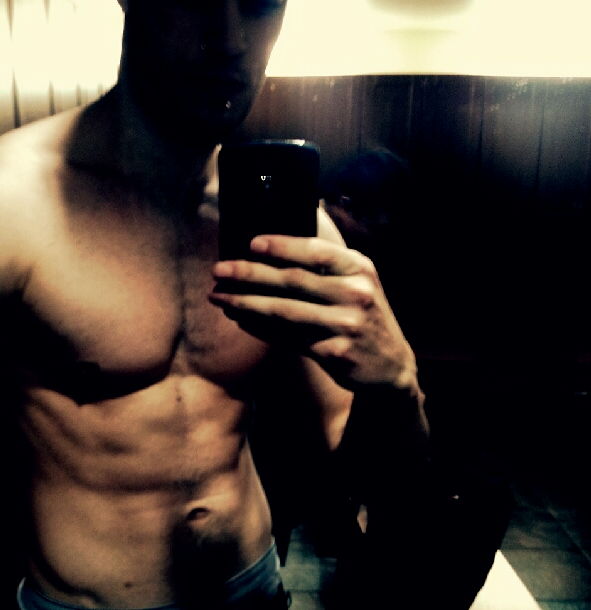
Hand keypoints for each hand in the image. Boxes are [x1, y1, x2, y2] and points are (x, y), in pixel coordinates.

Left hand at [211, 233, 418, 395]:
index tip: (250, 242)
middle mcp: (355, 294)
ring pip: (285, 311)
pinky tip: (241, 320)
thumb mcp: (360, 283)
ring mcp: (346, 325)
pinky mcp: (335, 353)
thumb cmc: (364, 318)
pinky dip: (260, 328)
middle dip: (250, 273)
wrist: (391, 367)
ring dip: (246, 303)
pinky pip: (287, 338)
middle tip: (219, 270)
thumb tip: (274, 246)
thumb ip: (328, 266)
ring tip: (219, 297)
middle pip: (293, 280)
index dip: (281, 245)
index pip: (316, 251)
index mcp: (359, 269)